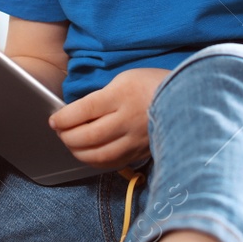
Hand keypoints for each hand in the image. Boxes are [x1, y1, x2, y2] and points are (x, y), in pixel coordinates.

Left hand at [47, 67, 168, 170]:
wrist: (188, 99)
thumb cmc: (152, 84)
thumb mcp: (124, 79)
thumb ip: (101, 97)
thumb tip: (75, 114)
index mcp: (121, 95)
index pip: (83, 110)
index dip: (63, 118)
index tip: (54, 120)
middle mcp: (127, 119)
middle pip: (87, 135)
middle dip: (67, 136)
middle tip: (60, 132)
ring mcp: (135, 139)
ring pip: (98, 154)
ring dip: (78, 151)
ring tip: (71, 144)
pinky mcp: (141, 152)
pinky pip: (112, 163)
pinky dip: (95, 161)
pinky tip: (88, 156)